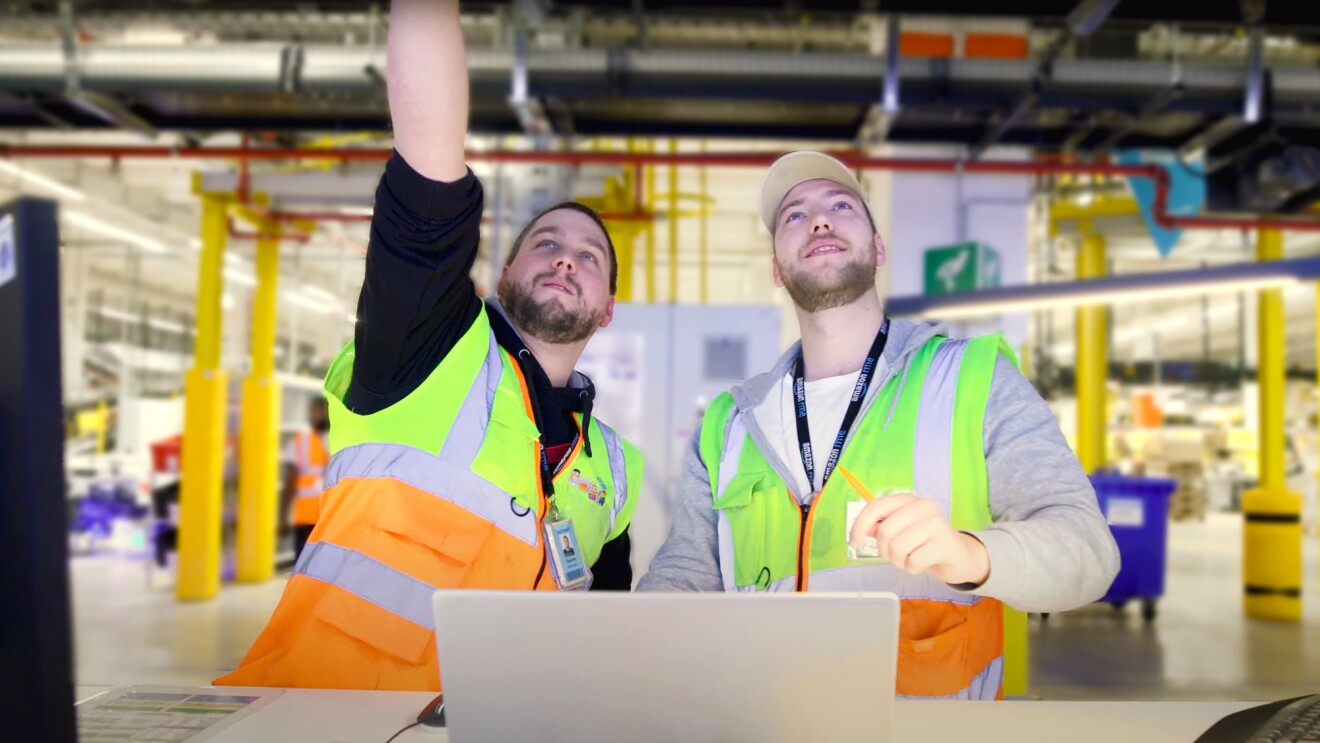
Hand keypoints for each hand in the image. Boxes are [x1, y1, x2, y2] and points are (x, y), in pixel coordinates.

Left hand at [848, 493, 989, 585]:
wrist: (959, 556)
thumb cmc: (924, 543)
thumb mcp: (900, 532)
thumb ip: (880, 527)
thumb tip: (861, 528)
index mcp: (908, 500)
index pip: (876, 506)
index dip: (860, 525)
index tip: (854, 543)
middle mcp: (923, 506)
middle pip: (885, 531)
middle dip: (885, 551)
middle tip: (896, 557)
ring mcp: (936, 523)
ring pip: (898, 547)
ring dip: (899, 561)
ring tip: (910, 559)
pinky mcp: (946, 543)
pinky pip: (914, 560)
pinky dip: (913, 568)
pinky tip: (922, 564)